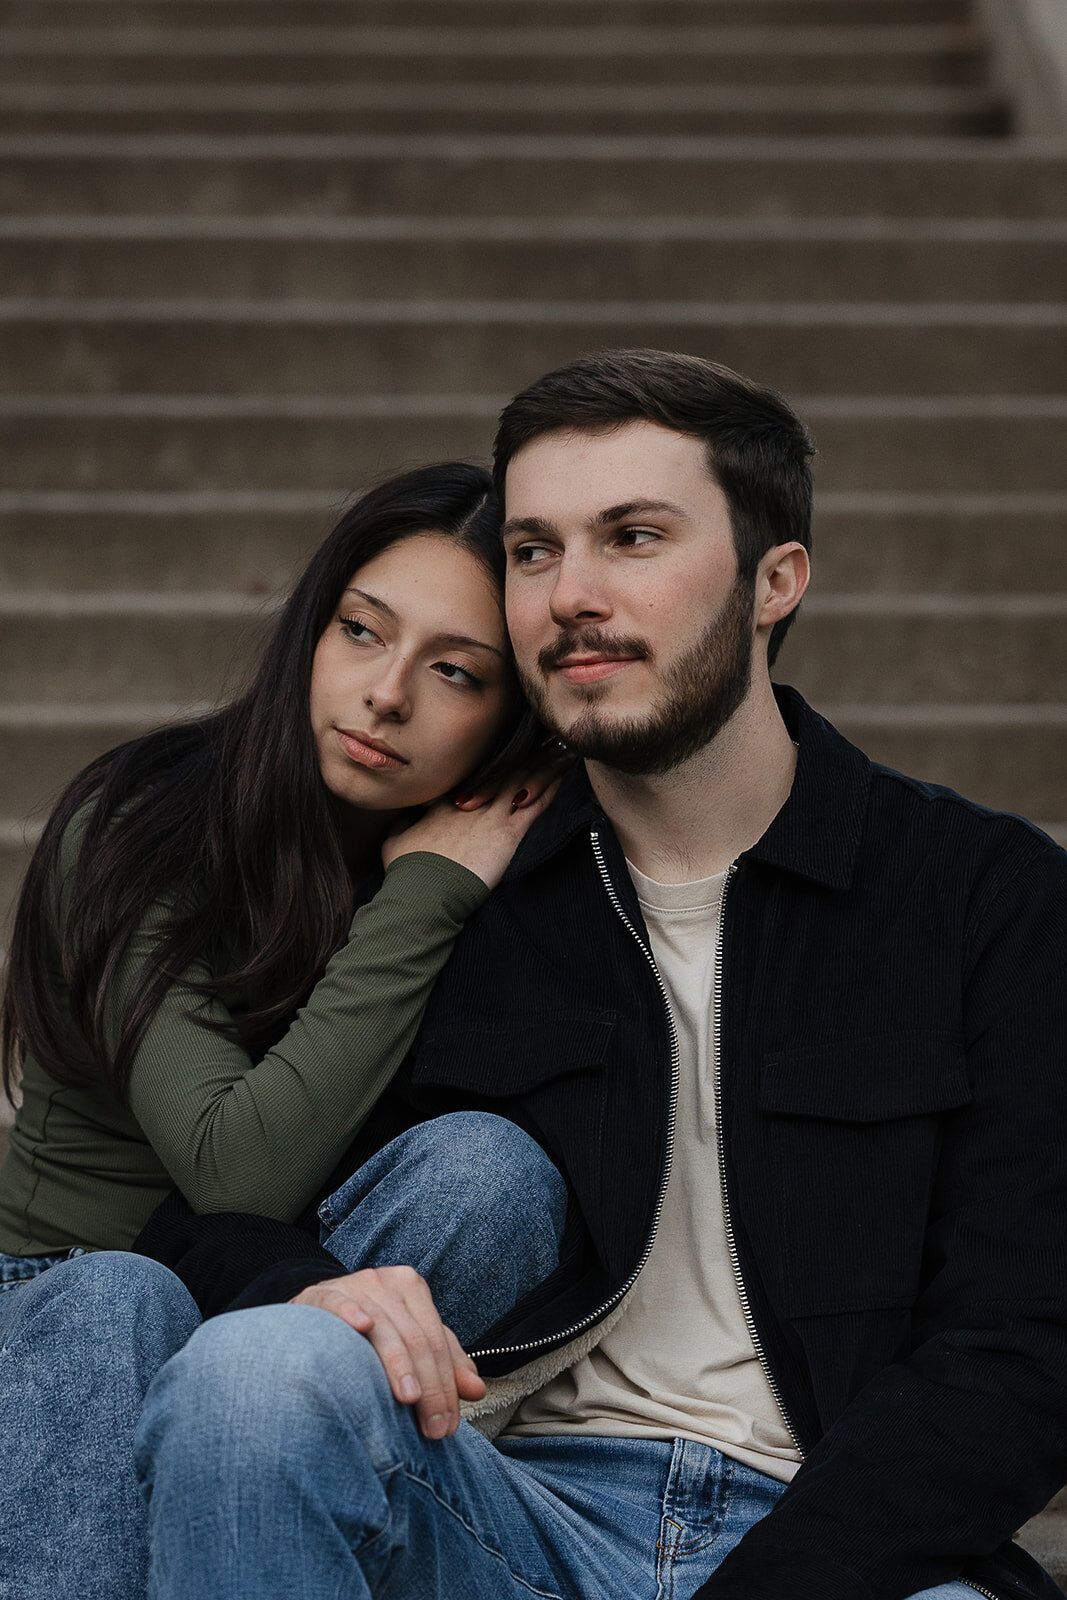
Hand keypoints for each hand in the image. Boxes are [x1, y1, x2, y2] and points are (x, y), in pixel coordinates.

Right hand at [289, 1265, 485, 1438]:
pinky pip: (339, 1302)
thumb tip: (477, 1390)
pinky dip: (351, 1313)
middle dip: (429, 1387)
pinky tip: (363, 1326)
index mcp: (412, 1288)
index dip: (446, 1385)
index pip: (437, 1341)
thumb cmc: (371, 1333)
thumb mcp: (411, 1340)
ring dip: (398, 1365)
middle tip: (433, 1429)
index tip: (449, 1426)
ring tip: (409, 1399)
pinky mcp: (321, 1294)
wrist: (315, 1312)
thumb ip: (445, 1362)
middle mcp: (386, 1281)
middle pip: (416, 1338)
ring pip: (384, 1328)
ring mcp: (354, 1285)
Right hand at [382, 766, 560, 889]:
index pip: (477, 777)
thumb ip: (401, 826)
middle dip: (525, 757)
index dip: (495, 764)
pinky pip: (536, 805)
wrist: (424, 891)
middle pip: (504, 772)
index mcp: (447, 803)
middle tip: (543, 743)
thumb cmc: (408, 871)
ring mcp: (491, 816)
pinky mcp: (507, 834)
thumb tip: (402, 820)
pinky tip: (563, 776)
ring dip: (544, 767)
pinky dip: (551, 788)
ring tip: (560, 753)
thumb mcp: (395, 843)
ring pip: (523, 782)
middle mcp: (472, 802)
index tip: (508, 754)